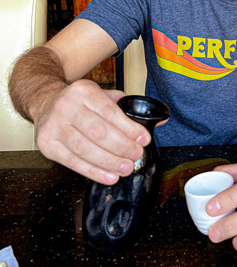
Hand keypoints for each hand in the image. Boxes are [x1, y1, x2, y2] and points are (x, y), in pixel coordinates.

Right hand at [34, 79, 154, 183]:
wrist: (46, 103)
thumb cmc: (80, 102)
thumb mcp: (103, 96)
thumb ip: (128, 107)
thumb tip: (160, 118)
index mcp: (83, 91)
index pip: (110, 112)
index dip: (129, 128)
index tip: (143, 139)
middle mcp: (66, 106)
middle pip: (98, 132)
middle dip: (122, 147)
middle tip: (136, 155)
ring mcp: (54, 126)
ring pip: (85, 149)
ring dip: (109, 162)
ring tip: (126, 168)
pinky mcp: (48, 145)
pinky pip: (73, 162)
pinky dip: (93, 172)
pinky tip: (109, 175)